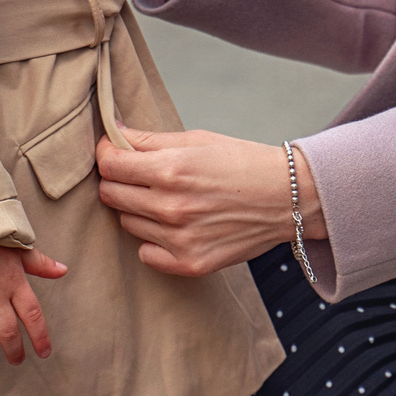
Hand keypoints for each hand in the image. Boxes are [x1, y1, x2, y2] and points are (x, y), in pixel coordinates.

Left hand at [96, 127, 324, 276]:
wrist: (287, 198)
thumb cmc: (244, 163)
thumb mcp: (197, 140)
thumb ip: (150, 140)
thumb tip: (113, 132)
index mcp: (171, 170)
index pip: (109, 164)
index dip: (107, 154)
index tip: (114, 152)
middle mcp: (171, 207)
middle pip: (110, 195)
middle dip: (118, 181)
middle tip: (139, 175)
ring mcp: (179, 239)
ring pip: (126, 223)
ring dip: (137, 210)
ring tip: (167, 199)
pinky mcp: (189, 263)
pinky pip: (146, 253)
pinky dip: (153, 240)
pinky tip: (174, 226)